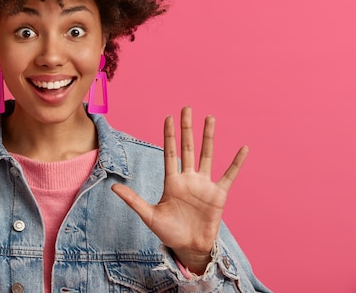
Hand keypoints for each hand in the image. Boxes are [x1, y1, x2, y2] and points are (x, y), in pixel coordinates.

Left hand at [111, 106, 247, 273]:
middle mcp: (188, 179)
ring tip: (210, 119)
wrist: (189, 248)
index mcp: (172, 181)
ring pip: (207, 155)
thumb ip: (133, 200)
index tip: (168, 118)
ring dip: (208, 137)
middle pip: (187, 147)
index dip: (169, 136)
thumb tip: (112, 187)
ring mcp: (204, 185)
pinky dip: (237, 163)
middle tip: (187, 108)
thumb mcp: (149, 215)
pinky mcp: (218, 195)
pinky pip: (229, 175)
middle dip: (187, 128)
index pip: (169, 153)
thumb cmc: (168, 232)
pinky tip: (243, 149)